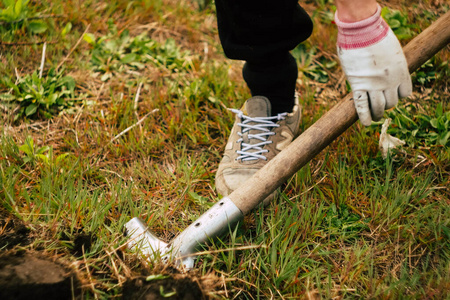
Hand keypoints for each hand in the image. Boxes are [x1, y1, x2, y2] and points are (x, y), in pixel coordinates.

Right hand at [335, 5, 411, 125]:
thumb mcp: (392, 50)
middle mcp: (390, 81)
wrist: (362, 32)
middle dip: (387, 105)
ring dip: (377, 113)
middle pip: (391, 102)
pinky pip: (362, 106)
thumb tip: (386, 69)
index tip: (392, 94)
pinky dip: (364, 117)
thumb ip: (391, 63)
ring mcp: (374, 85)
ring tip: (374, 117)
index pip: (405, 93)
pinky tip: (366, 123)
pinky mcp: (358, 86)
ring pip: (378, 107)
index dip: (398, 95)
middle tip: (381, 106)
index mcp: (401, 72)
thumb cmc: (376, 36)